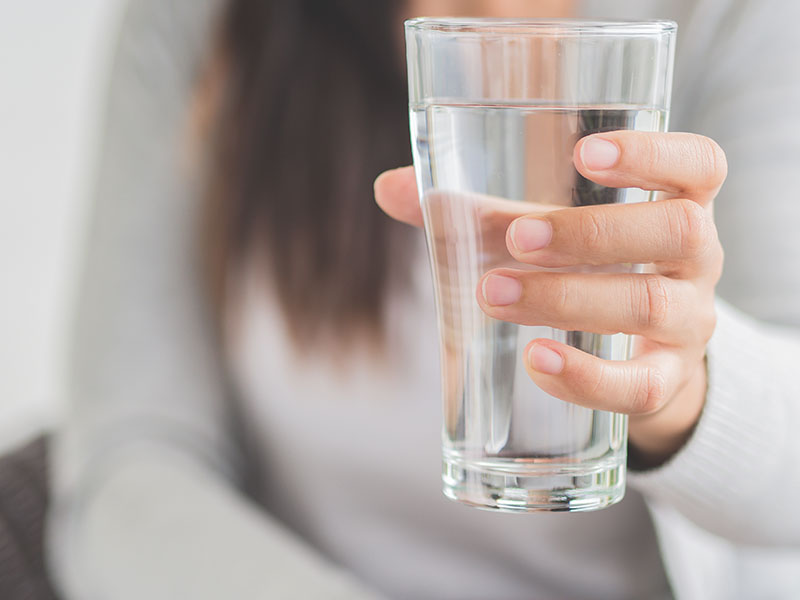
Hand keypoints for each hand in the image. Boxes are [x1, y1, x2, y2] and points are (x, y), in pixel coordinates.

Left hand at [375, 131, 726, 465]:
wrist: (635, 355)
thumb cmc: (585, 272)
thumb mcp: (545, 234)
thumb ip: (477, 213)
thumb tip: (390, 188)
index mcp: (675, 203)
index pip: (699, 165)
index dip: (653, 153)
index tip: (583, 152)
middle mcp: (696, 259)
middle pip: (677, 232)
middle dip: (589, 234)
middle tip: (517, 239)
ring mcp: (689, 323)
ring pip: (651, 306)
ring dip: (569, 299)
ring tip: (494, 294)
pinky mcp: (666, 381)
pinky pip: (639, 386)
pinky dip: (587, 377)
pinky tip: (537, 361)